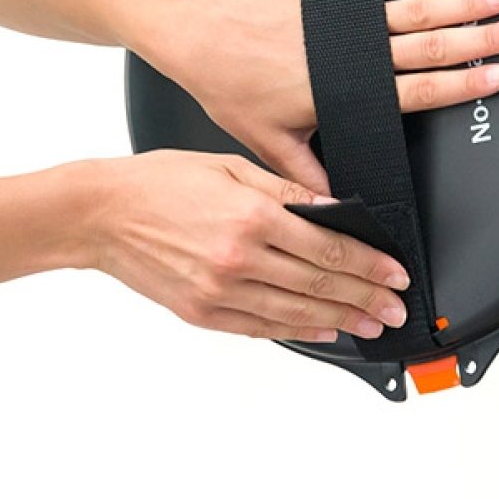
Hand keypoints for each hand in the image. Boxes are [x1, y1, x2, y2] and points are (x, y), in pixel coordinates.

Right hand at [85, 151, 410, 341]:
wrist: (102, 213)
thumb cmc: (159, 183)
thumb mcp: (230, 167)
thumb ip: (284, 190)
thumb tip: (330, 207)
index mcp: (251, 217)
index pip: (329, 247)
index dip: (369, 264)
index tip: (394, 273)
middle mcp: (239, 258)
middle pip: (320, 283)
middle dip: (366, 296)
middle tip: (396, 307)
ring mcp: (220, 291)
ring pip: (297, 311)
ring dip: (341, 319)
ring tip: (372, 324)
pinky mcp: (203, 312)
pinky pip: (261, 327)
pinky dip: (298, 330)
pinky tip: (323, 330)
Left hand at [163, 0, 498, 192]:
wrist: (200, 35)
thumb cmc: (231, 85)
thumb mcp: (269, 144)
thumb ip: (308, 176)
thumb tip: (334, 207)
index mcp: (345, 89)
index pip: (419, 88)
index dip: (464, 83)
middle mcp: (352, 50)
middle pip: (431, 45)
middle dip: (481, 39)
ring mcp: (343, 14)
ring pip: (415, 8)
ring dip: (460, 0)